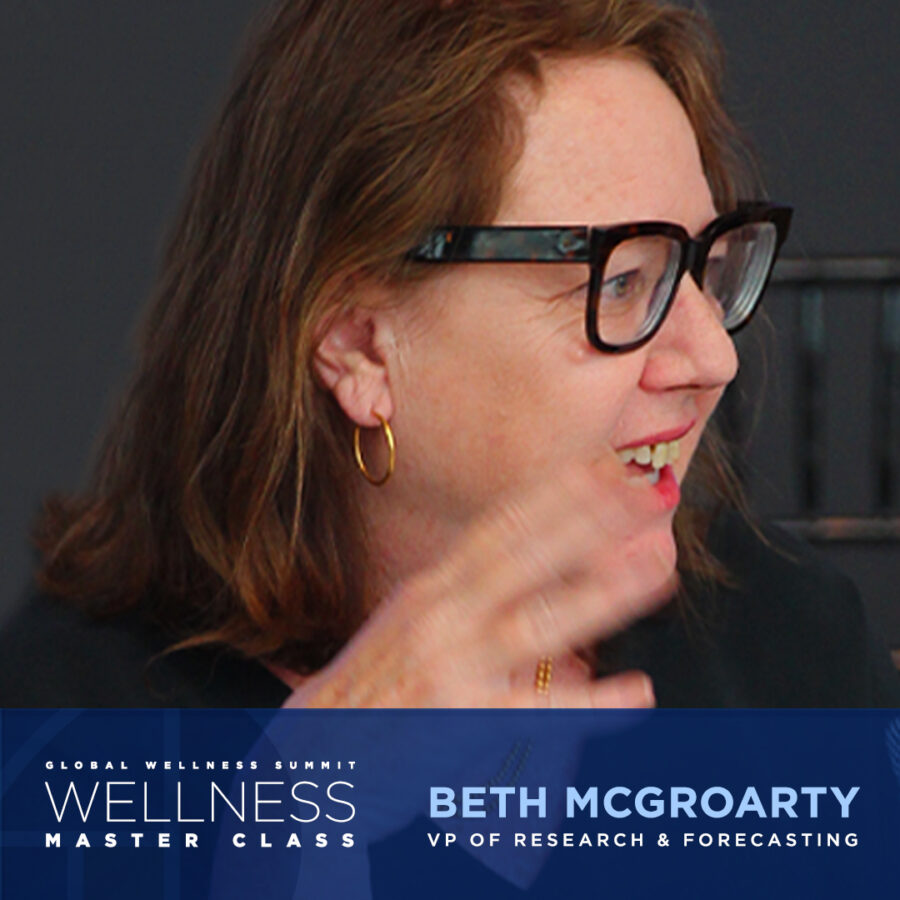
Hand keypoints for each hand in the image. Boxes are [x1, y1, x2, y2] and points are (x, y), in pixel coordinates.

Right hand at [285, 453, 676, 707]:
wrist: (313, 753)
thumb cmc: (370, 686)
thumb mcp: (413, 624)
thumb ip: (471, 599)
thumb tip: (530, 579)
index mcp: (434, 587)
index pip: (501, 526)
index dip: (556, 492)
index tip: (602, 465)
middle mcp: (442, 614)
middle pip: (525, 556)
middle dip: (589, 519)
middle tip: (646, 492)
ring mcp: (452, 664)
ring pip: (538, 619)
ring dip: (602, 590)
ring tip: (658, 566)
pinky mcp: (462, 722)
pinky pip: (537, 711)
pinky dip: (591, 703)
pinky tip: (638, 693)